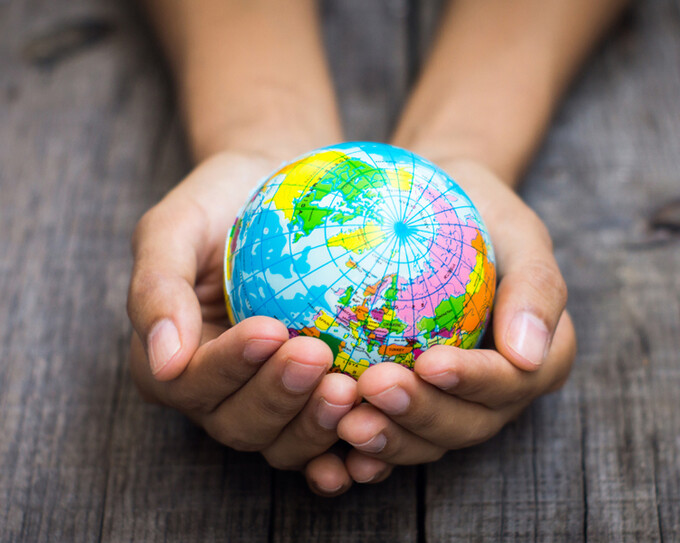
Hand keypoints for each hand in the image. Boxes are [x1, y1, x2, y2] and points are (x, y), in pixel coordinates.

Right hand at [127, 152, 358, 494]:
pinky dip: (349, 443)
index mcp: (172, 364)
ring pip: (283, 442)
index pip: (194, 381)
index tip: (272, 330)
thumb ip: (156, 287)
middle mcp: (217, 396)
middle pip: (240, 423)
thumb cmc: (221, 203)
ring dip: (315, 425)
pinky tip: (376, 425)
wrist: (277, 192)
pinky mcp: (312, 404)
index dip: (231, 365)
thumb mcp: (176, 228)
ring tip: (350, 389)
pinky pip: (328, 438)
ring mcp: (268, 406)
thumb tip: (163, 362)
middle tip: (318, 355)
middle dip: (278, 396)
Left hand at [334, 158, 575, 481]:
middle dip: (421, 414)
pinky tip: (330, 446)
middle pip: (466, 424)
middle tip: (372, 387)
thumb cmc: (481, 216)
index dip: (474, 382)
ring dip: (387, 438)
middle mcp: (495, 395)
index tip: (429, 362)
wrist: (436, 214)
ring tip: (345, 421)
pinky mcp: (408, 408)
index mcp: (535, 360)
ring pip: (425, 440)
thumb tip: (527, 355)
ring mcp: (451, 407)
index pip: (512, 382)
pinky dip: (362, 448)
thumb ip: (536, 287)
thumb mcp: (519, 232)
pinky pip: (388, 434)